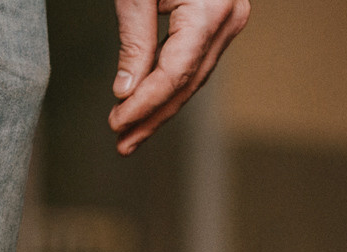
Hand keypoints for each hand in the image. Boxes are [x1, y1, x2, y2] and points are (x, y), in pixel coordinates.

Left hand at [108, 0, 249, 155]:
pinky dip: (168, 84)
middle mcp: (227, 19)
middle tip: (124, 143)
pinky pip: (193, 62)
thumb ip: (135, 41)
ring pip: (192, 79)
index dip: (145, 104)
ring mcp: (227, 21)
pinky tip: (148, 103)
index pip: (175, 74)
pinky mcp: (218, 21)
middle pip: (187, 84)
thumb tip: (126, 91)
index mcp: (210, 10)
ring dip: (159, 107)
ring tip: (131, 132)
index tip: (118, 123)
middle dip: (153, 117)